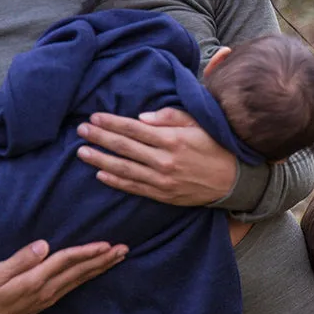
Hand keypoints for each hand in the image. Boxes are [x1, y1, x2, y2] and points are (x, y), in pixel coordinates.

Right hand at [0, 240, 127, 313]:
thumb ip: (21, 259)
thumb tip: (43, 245)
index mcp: (35, 280)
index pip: (67, 262)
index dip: (87, 252)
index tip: (106, 244)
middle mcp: (49, 289)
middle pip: (81, 270)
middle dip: (104, 259)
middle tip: (125, 249)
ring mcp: (53, 295)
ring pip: (83, 278)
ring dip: (103, 266)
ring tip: (120, 256)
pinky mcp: (53, 298)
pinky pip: (78, 283)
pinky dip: (92, 274)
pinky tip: (101, 268)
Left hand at [76, 108, 237, 204]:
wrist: (233, 180)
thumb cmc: (215, 147)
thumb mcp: (197, 124)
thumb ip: (169, 117)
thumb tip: (141, 118)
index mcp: (172, 140)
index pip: (133, 129)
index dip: (111, 123)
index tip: (93, 118)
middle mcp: (165, 161)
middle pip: (124, 148)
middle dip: (100, 139)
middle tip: (80, 132)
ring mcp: (164, 181)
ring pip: (125, 170)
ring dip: (101, 161)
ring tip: (82, 154)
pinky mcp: (165, 195)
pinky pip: (136, 188)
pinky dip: (117, 182)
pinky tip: (102, 175)